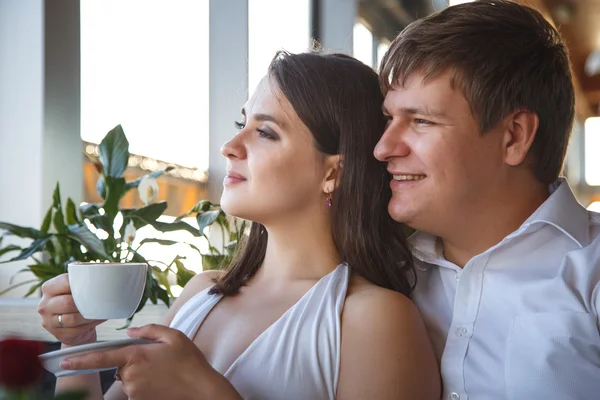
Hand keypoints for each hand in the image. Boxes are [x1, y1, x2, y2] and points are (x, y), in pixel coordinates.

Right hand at [38, 274, 104, 345]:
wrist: (75, 328)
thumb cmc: (78, 303)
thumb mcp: (76, 289)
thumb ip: (83, 278)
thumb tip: (102, 268)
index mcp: (49, 288)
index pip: (65, 281)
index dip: (82, 283)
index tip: (94, 284)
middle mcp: (45, 304)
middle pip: (68, 302)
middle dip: (86, 302)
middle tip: (99, 300)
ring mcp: (49, 321)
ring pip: (73, 318)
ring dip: (90, 315)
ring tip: (100, 310)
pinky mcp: (58, 334)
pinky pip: (77, 330)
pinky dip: (90, 324)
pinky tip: (97, 319)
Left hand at [59, 324, 241, 399]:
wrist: (201, 390)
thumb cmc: (190, 362)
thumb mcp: (174, 336)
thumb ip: (149, 330)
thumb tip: (130, 332)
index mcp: (136, 355)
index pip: (101, 358)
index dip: (80, 359)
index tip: (64, 361)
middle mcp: (131, 376)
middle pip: (120, 367)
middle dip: (133, 361)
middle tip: (157, 359)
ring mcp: (135, 392)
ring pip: (128, 379)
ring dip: (140, 374)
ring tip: (163, 371)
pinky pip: (136, 390)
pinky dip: (146, 385)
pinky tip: (163, 381)